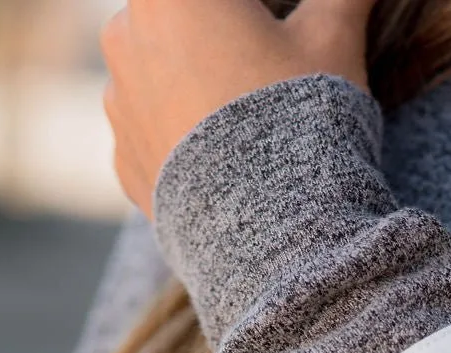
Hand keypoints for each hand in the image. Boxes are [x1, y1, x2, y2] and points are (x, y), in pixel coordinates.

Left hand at [101, 0, 375, 217]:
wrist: (272, 232)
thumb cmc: (300, 116)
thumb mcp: (333, 38)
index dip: (252, 12)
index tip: (275, 26)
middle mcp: (124, 37)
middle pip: (181, 20)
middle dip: (222, 35)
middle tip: (268, 66)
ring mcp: (118, 105)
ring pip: (162, 76)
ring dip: (198, 83)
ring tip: (250, 120)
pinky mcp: (126, 163)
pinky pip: (157, 135)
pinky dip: (187, 139)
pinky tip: (230, 161)